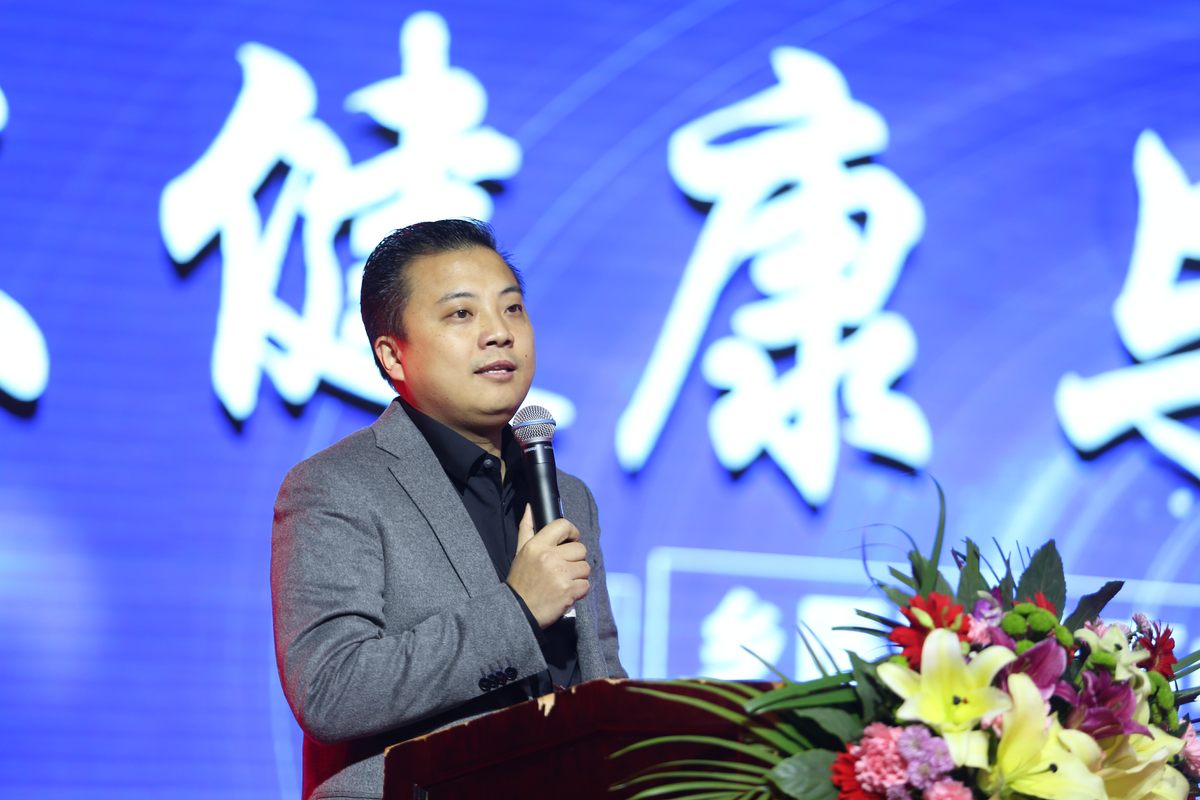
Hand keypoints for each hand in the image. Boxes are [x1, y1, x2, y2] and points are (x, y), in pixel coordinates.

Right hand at [506, 505, 589, 628]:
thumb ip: (526, 528)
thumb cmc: (520, 581)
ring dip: (578, 575)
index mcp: (537, 545)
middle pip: (580, 548)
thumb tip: (531, 507)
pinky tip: (567, 593)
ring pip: (585, 567)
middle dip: (575, 559)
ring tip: (565, 581)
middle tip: (565, 568)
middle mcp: (549, 557)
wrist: (518, 612)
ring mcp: (560, 575)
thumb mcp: (520, 552)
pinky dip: (579, 591)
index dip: (572, 531)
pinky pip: (586, 585)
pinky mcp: (569, 591)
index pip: (563, 525)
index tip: (571, 540)